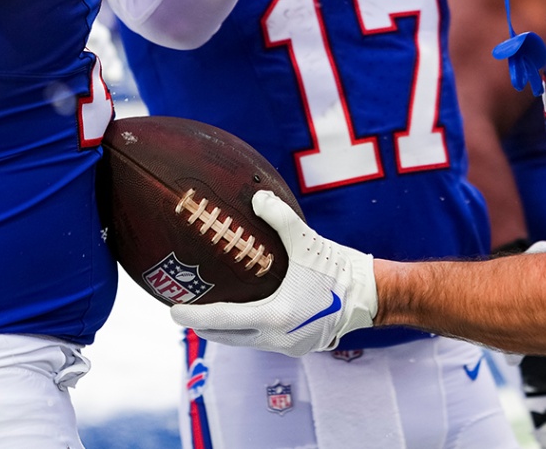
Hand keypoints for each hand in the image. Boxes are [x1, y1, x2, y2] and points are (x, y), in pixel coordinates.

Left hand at [170, 189, 376, 355]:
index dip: (194, 317)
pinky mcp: (300, 346)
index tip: (172, 311)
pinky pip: (262, 341)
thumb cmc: (340, 268)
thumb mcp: (306, 239)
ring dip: (225, 331)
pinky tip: (242, 316)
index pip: (223, 321)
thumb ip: (279, 216)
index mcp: (275, 317)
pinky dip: (246, 331)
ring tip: (206, 314)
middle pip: (228, 338)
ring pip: (245, 342)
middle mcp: (279, 339)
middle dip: (203, 328)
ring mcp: (290, 347)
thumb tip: (256, 197)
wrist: (373, 295)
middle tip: (183, 311)